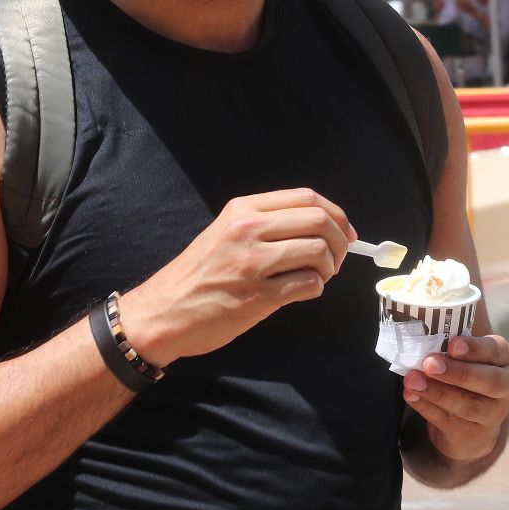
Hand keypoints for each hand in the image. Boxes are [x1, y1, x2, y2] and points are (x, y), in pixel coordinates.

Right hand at [119, 188, 355, 367]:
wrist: (162, 313)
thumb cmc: (197, 275)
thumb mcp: (225, 233)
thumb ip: (265, 225)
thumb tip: (319, 228)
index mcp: (243, 210)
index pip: (305, 197)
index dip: (336, 213)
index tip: (345, 231)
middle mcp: (248, 230)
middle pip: (319, 220)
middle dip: (340, 241)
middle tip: (336, 259)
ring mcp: (253, 263)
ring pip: (318, 252)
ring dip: (329, 268)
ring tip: (318, 277)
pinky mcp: (258, 296)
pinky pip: (308, 284)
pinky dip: (316, 288)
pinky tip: (303, 292)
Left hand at [403, 333, 508, 462]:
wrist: (470, 423)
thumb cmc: (465, 375)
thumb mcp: (467, 356)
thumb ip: (452, 348)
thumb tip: (423, 336)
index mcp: (504, 358)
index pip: (495, 350)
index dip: (475, 348)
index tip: (453, 344)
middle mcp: (506, 386)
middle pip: (490, 382)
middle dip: (458, 373)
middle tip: (430, 364)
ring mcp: (493, 414)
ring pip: (468, 405)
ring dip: (437, 392)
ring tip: (412, 380)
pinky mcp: (473, 434)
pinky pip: (448, 420)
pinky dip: (426, 407)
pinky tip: (411, 395)